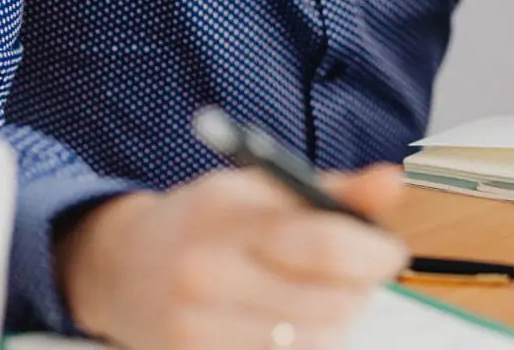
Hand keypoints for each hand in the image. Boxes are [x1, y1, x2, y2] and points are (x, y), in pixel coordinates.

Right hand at [57, 164, 408, 348]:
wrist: (122, 265)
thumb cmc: (206, 220)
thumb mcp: (260, 187)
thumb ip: (331, 189)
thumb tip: (392, 180)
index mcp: (227, 213)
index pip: (322, 245)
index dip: (371, 253)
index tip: (389, 250)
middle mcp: (207, 272)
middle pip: (324, 304)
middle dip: (357, 290)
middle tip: (356, 273)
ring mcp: (195, 327)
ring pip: (311, 344)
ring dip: (334, 323)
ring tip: (321, 297)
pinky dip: (302, 346)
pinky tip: (292, 323)